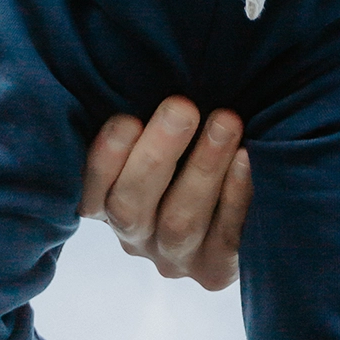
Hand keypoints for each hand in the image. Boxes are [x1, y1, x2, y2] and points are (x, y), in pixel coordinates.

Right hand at [80, 97, 251, 288]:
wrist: (242, 202)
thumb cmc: (190, 144)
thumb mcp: (159, 134)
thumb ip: (148, 117)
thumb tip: (152, 68)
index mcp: (108, 204)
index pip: (91, 190)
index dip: (105, 158)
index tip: (128, 118)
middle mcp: (135, 237)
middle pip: (131, 207)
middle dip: (157, 153)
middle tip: (183, 106)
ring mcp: (175, 259)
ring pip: (179, 223)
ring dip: (203, 168)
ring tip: (226, 121)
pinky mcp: (216, 270)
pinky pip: (225, 238)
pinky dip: (235, 194)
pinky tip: (248, 158)